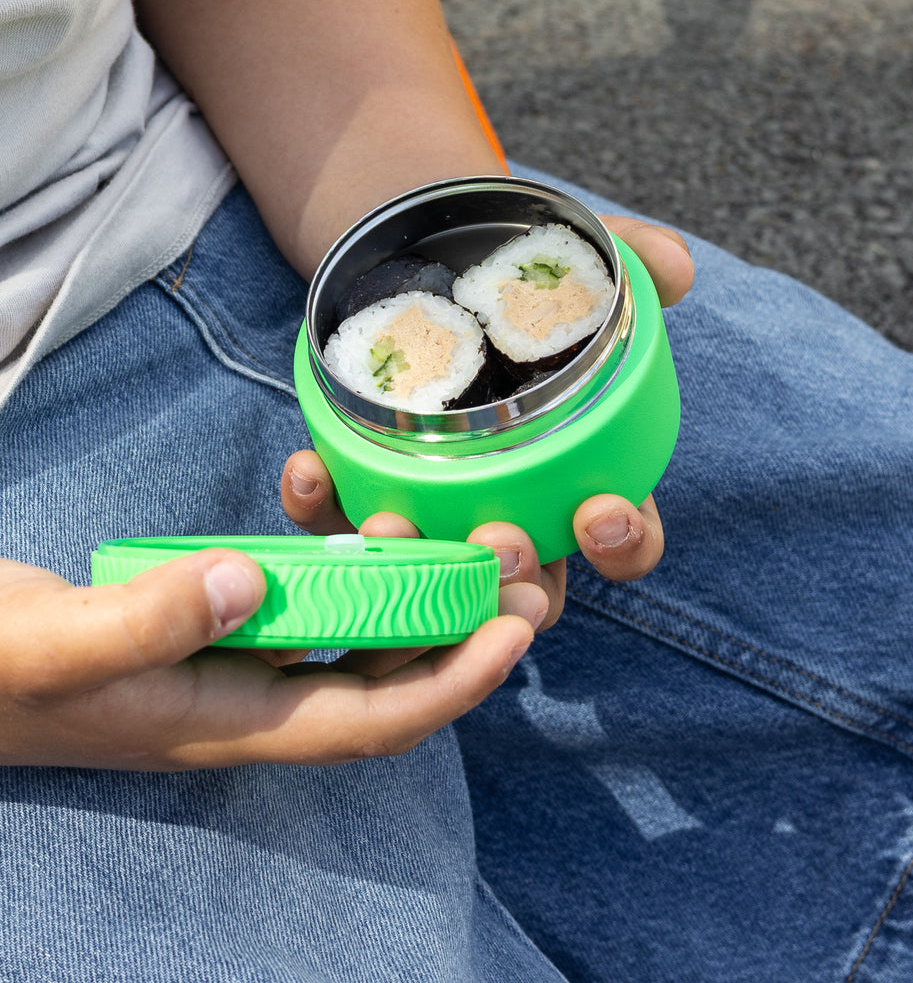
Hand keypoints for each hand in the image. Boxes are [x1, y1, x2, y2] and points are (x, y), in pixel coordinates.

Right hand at [0, 551, 540, 769]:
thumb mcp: (59, 643)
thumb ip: (150, 621)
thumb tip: (252, 582)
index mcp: (222, 726)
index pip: (364, 722)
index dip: (447, 688)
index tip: (513, 634)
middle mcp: (245, 703)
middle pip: (380, 681)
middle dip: (456, 634)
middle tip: (516, 568)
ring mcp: (233, 665)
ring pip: (352, 640)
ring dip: (413, 596)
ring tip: (462, 534)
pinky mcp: (217, 626)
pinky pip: (308, 603)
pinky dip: (346, 569)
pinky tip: (364, 523)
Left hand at [283, 218, 693, 625]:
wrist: (429, 268)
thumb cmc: (519, 289)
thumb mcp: (575, 262)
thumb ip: (631, 259)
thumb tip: (672, 266)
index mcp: (583, 479)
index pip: (623, 541)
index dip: (623, 543)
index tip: (601, 511)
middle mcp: (515, 514)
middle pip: (526, 584)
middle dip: (514, 578)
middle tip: (495, 541)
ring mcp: (440, 514)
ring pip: (432, 575)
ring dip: (414, 562)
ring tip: (393, 521)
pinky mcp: (371, 493)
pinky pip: (344, 524)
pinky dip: (324, 507)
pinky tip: (308, 469)